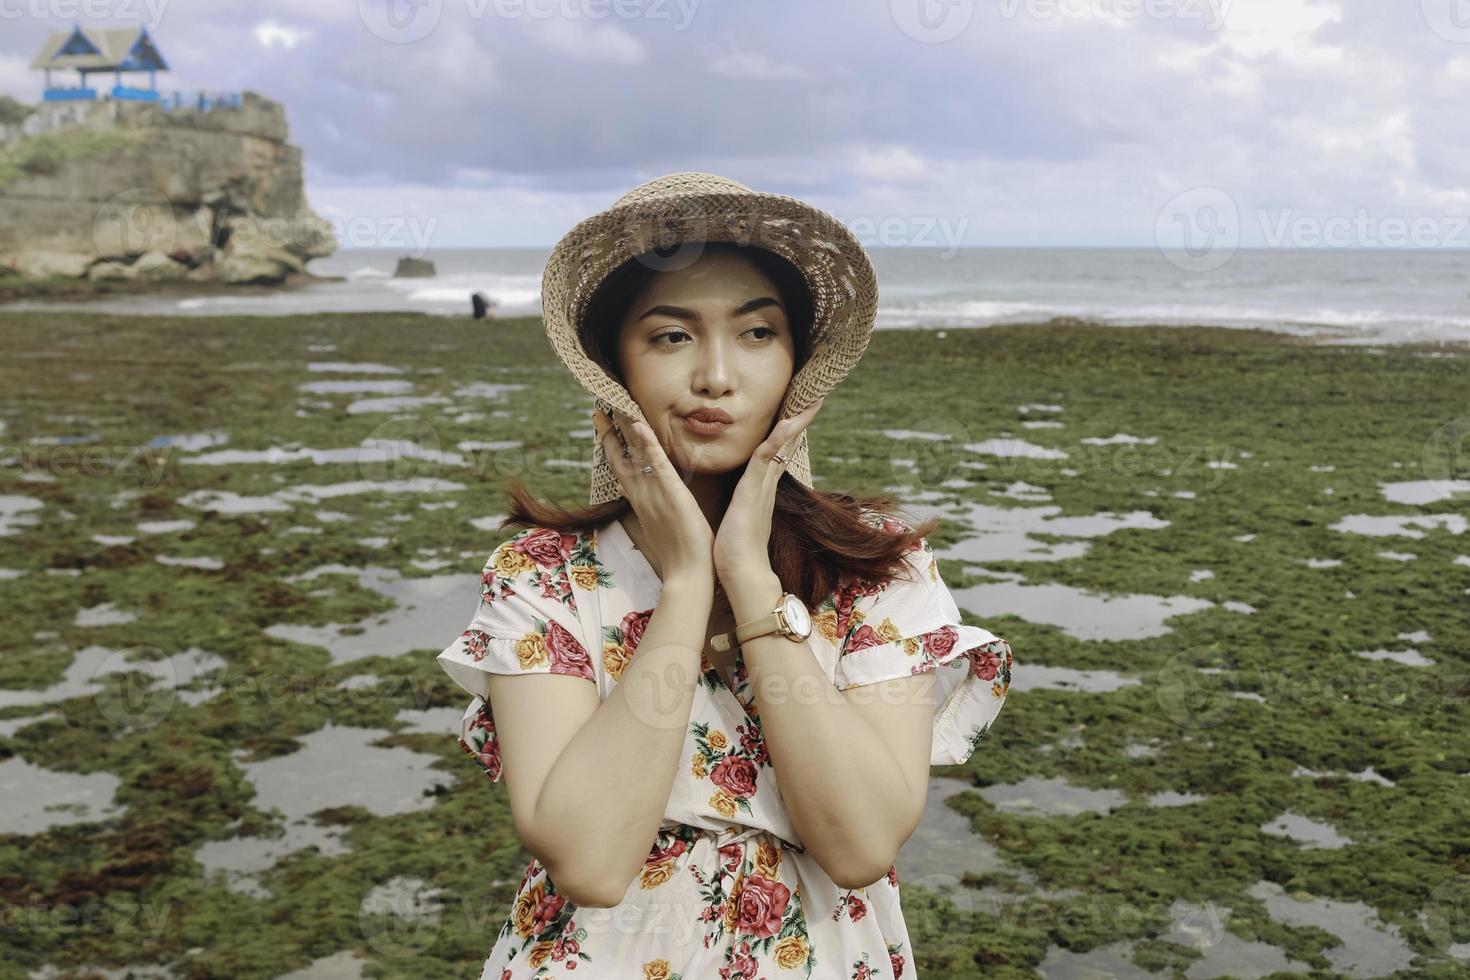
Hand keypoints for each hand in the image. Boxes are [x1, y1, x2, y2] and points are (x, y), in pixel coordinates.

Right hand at [592, 405, 713, 585]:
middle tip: (599, 408)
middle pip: (619, 458)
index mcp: (642, 503)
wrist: (689, 575)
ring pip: (633, 456)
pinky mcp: (670, 493)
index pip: (622, 470)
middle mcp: (642, 496)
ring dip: (623, 429)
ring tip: (613, 404)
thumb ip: (658, 512)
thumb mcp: (665, 529)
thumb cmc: (682, 556)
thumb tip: (657, 504)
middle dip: (608, 433)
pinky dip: (646, 442)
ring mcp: (653, 493)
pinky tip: (638, 424)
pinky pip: (656, 463)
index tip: (604, 428)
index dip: (612, 448)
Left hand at [712, 397, 824, 581]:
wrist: (741, 575)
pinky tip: (787, 424)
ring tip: (811, 402)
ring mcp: (762, 489)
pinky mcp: (753, 494)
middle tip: (816, 398)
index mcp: (761, 491)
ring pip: (781, 448)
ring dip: (795, 424)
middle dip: (800, 422)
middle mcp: (767, 487)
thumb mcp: (738, 521)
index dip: (787, 434)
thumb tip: (739, 506)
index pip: (777, 455)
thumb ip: (742, 509)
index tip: (797, 413)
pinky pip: (766, 461)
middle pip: (787, 447)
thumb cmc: (735, 554)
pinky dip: (778, 442)